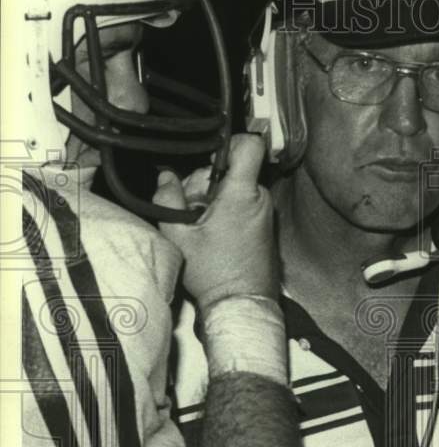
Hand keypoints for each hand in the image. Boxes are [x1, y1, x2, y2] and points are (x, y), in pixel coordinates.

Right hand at [155, 134, 277, 310]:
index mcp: (242, 194)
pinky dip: (225, 212)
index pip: (249, 145)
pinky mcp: (264, 226)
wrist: (241, 305)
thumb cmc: (215, 274)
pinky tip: (211, 233)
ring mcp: (265, 213)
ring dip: (213, 200)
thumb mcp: (179, 236)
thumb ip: (167, 200)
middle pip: (231, 170)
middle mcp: (260, 199)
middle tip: (190, 208)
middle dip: (206, 183)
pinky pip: (242, 205)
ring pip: (235, 189)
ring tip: (199, 226)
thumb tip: (165, 179)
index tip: (209, 156)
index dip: (229, 142)